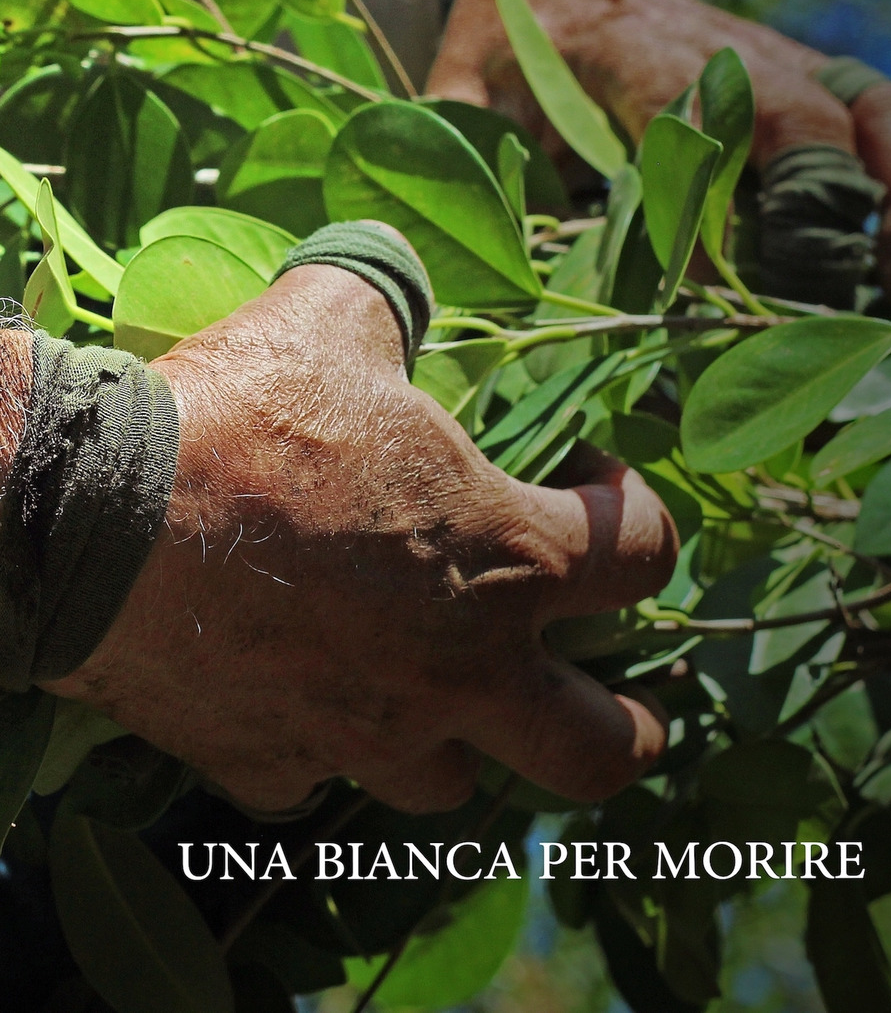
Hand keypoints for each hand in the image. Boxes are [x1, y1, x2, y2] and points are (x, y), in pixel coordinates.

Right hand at [45, 262, 675, 813]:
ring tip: (438, 684)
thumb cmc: (242, 418)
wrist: (95, 518)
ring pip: (457, 784)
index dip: (640, 515)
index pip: (647, 560)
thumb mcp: (333, 319)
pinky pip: (320, 782)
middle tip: (615, 689)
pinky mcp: (271, 765)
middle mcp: (458, 670)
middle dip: (628, 726)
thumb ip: (390, 290)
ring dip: (464, 737)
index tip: (590, 480)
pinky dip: (326, 747)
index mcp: (505, 558)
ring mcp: (366, 734)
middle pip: (602, 752)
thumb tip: (393, 254)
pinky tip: (304, 695)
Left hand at [426, 0, 890, 312]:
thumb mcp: (462, 81)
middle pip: (805, 115)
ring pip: (869, 108)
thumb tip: (436, 234)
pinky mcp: (799, 73)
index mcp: (629, 49)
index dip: (715, 208)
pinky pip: (880, 112)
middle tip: (853, 302)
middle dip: (837, 206)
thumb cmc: (506, 39)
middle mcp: (720, 47)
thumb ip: (459, 145)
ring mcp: (771, 57)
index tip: (714, 291)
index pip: (694, 125)